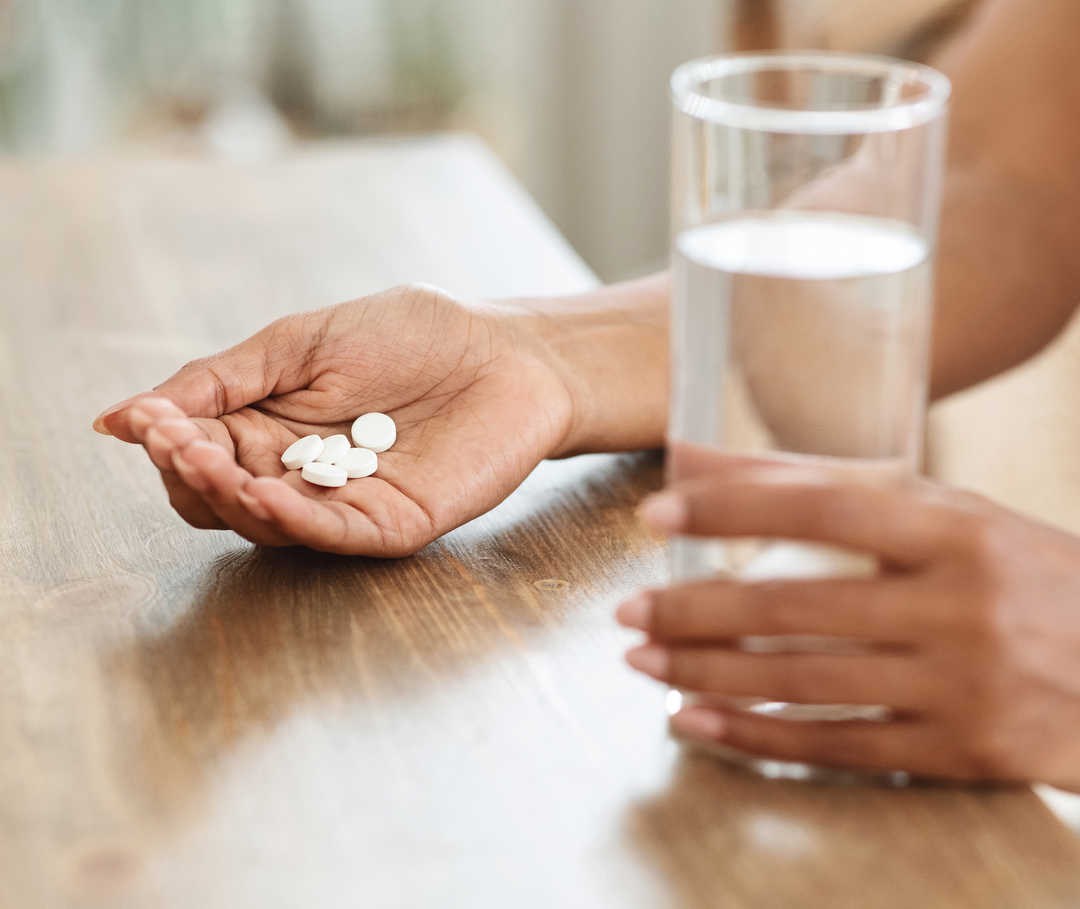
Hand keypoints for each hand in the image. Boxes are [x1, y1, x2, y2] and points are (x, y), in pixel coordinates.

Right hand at [93, 284, 575, 554]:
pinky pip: (331, 533)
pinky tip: (260, 493)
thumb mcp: (296, 345)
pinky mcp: (391, 523)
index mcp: (269, 430)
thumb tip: (116, 419)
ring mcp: (344, 504)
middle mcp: (298, 476)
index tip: (152, 419)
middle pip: (219, 499)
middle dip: (189, 472)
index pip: (196, 458)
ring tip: (205, 461)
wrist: (502, 349)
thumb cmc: (408, 336)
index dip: (169, 444)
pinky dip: (291, 518)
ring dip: (228, 497)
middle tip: (176, 440)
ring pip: (266, 523)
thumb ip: (215, 383)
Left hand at [616, 460, 1079, 790]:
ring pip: (804, 681)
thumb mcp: (950, 514)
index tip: (657, 511)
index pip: (825, 506)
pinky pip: (836, 746)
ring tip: (642, 658)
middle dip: (696, 608)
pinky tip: (695, 720)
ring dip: (706, 672)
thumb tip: (708, 456)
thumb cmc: (1025, 575)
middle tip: (628, 608)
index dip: (733, 506)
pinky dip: (755, 735)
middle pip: (797, 606)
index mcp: (956, 529)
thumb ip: (836, 486)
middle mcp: (959, 605)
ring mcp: (961, 685)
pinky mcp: (960, 751)